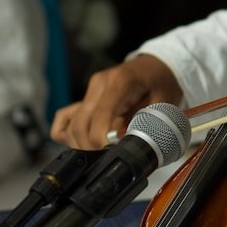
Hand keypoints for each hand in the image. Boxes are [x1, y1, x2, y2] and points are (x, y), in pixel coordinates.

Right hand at [50, 54, 182, 148]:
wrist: (156, 67)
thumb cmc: (161, 84)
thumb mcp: (161, 103)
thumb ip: (143, 121)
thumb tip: (123, 142)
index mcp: (120, 82)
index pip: (100, 117)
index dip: (102, 141)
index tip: (112, 154)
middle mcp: (99, 84)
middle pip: (81, 124)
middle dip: (92, 148)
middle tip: (107, 159)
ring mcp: (90, 90)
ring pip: (72, 125)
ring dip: (82, 145)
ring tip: (100, 155)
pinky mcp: (85, 97)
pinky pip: (65, 117)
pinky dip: (68, 134)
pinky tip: (82, 144)